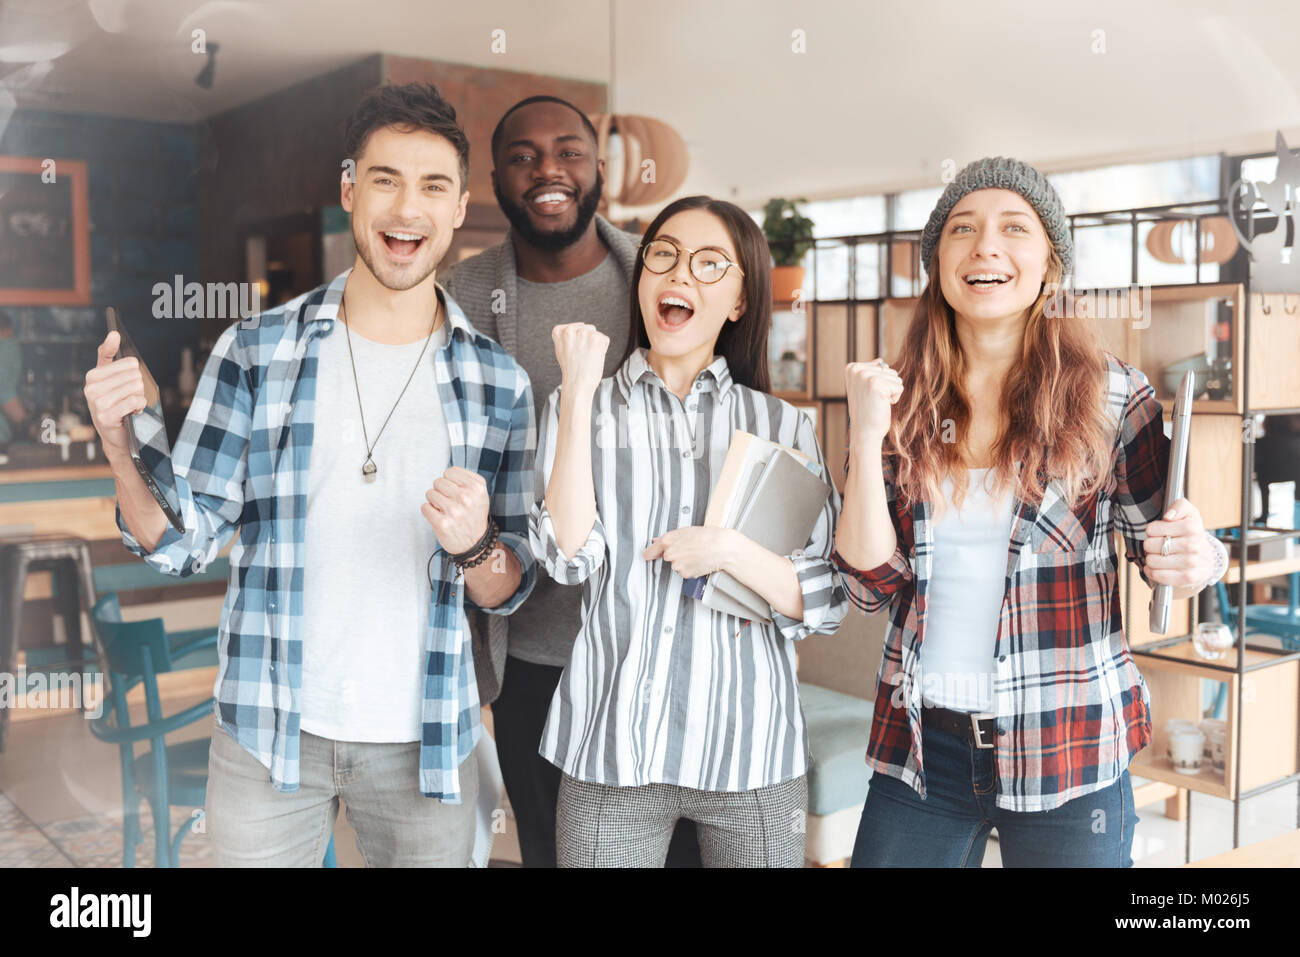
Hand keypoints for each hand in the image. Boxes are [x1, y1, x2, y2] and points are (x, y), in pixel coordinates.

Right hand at [83, 331, 145, 461]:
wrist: (116, 434)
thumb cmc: (115, 403)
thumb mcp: (110, 378)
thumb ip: (109, 354)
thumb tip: (114, 333)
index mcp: (93, 376)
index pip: (131, 363)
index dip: (135, 375)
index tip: (126, 383)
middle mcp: (91, 388)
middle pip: (135, 375)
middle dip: (138, 388)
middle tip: (128, 398)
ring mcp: (96, 403)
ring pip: (136, 388)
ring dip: (139, 398)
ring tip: (129, 406)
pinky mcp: (106, 416)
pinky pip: (135, 401)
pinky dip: (139, 407)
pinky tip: (132, 412)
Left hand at [422, 466, 490, 554]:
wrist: (476, 543)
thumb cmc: (474, 515)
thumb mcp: (480, 493)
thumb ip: (466, 478)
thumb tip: (446, 473)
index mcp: (477, 488)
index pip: (449, 472)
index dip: (449, 481)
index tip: (455, 491)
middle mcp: (466, 498)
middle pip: (438, 482)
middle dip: (441, 491)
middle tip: (449, 502)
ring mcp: (454, 511)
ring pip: (430, 493)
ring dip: (434, 501)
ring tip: (444, 510)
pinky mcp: (442, 523)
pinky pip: (425, 507)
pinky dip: (429, 512)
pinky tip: (438, 517)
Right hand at [552, 322, 608, 397]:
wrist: (577, 385)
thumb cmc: (570, 370)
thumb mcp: (561, 349)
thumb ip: (567, 336)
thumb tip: (580, 326)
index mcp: (558, 331)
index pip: (574, 328)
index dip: (577, 341)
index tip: (573, 352)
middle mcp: (570, 329)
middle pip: (587, 328)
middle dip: (587, 341)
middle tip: (581, 357)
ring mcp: (584, 333)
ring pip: (596, 334)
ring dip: (595, 345)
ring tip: (587, 358)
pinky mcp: (596, 339)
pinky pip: (604, 340)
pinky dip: (603, 349)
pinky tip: (594, 358)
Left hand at [643, 526, 737, 579]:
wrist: (721, 548)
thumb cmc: (707, 536)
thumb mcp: (685, 531)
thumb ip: (669, 537)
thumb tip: (657, 541)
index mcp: (668, 541)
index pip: (650, 552)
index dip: (649, 554)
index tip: (648, 556)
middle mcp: (670, 555)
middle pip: (668, 558)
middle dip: (675, 555)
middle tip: (689, 548)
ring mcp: (678, 566)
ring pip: (677, 565)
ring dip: (684, 562)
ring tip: (697, 553)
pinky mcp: (686, 574)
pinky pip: (685, 572)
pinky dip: (691, 568)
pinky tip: (699, 560)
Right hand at [845, 358, 902, 447]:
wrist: (865, 432)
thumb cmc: (867, 411)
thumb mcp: (865, 388)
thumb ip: (871, 372)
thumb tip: (880, 361)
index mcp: (851, 368)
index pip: (880, 366)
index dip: (879, 382)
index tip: (867, 395)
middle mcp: (856, 370)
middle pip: (889, 370)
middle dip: (887, 387)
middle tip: (873, 400)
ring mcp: (865, 376)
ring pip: (896, 378)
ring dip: (891, 392)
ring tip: (877, 403)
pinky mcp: (877, 385)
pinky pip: (899, 387)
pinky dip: (895, 398)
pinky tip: (882, 405)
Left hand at [1143, 498, 1212, 587]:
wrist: (1207, 560)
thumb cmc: (1191, 534)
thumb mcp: (1189, 514)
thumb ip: (1180, 506)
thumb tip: (1169, 516)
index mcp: (1191, 527)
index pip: (1151, 529)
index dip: (1151, 531)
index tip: (1159, 532)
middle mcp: (1193, 545)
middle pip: (1149, 545)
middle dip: (1150, 545)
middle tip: (1160, 546)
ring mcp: (1191, 563)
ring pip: (1151, 560)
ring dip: (1151, 559)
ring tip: (1161, 556)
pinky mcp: (1188, 577)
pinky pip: (1157, 575)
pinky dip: (1152, 572)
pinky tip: (1158, 567)